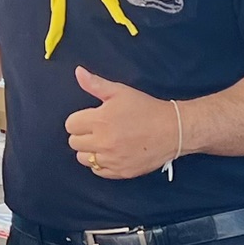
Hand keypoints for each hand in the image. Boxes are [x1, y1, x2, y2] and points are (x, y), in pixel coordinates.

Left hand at [64, 65, 184, 180]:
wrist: (172, 130)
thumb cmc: (146, 109)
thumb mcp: (120, 91)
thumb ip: (95, 84)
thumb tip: (78, 72)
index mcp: (100, 120)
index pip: (70, 125)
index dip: (79, 120)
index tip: (90, 118)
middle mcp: (103, 142)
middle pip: (74, 143)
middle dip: (82, 134)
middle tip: (97, 129)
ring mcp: (111, 159)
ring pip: (83, 159)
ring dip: (89, 150)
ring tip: (103, 142)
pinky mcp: (120, 172)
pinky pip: (97, 171)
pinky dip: (100, 164)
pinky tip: (110, 153)